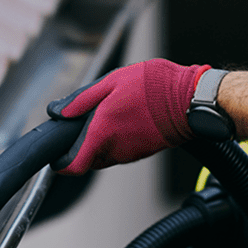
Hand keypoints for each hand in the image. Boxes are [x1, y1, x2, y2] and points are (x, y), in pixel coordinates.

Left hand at [47, 59, 210, 174]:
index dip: (61, 161)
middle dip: (84, 142)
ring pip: (104, 154)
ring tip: (115, 112)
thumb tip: (57, 112)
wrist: (190, 100)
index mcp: (101, 133)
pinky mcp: (142, 152)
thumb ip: (82, 99)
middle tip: (90, 118)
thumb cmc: (155, 87)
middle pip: (87, 157)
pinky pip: (121, 150)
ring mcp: (129, 154)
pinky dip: (120, 138)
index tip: (59, 150)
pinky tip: (130, 117)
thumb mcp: (112, 81)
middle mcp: (113, 149)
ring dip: (103, 139)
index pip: (71, 166)